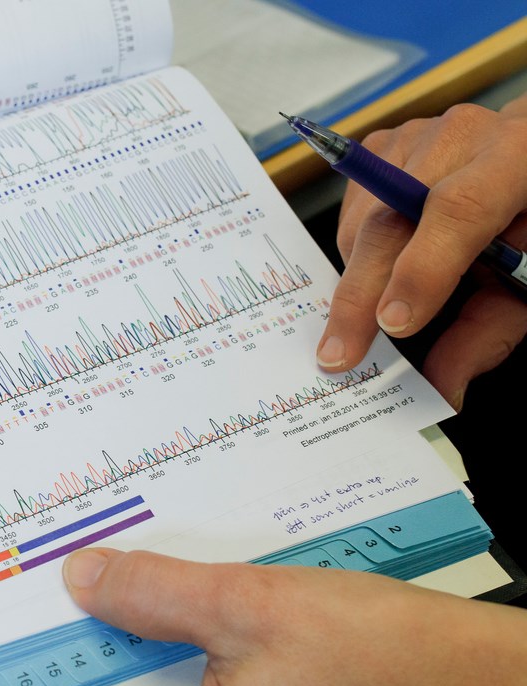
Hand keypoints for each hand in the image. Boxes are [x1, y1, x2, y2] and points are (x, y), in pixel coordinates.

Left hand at [62, 548, 526, 685]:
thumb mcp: (251, 607)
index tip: (32, 621)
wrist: (477, 674)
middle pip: (134, 681)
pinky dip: (191, 622)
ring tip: (120, 570)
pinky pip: (204, 661)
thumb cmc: (384, 658)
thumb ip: (159, 594)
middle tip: (76, 574)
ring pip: (168, 666)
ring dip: (151, 619)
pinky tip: (182, 585)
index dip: (67, 663)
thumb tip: (84, 579)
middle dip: (112, 627)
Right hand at [316, 95, 526, 409]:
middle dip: (360, 294)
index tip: (394, 326)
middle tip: (340, 353)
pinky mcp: (385, 145)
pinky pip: (350, 209)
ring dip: (359, 276)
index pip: (458, 209)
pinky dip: (356, 250)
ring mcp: (417, 135)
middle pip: (390, 218)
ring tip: (382, 302)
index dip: (422, 270)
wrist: (526, 162)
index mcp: (518, 158)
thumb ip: (489, 331)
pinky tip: (384, 263)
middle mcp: (463, 135)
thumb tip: (440, 387)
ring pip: (361, 221)